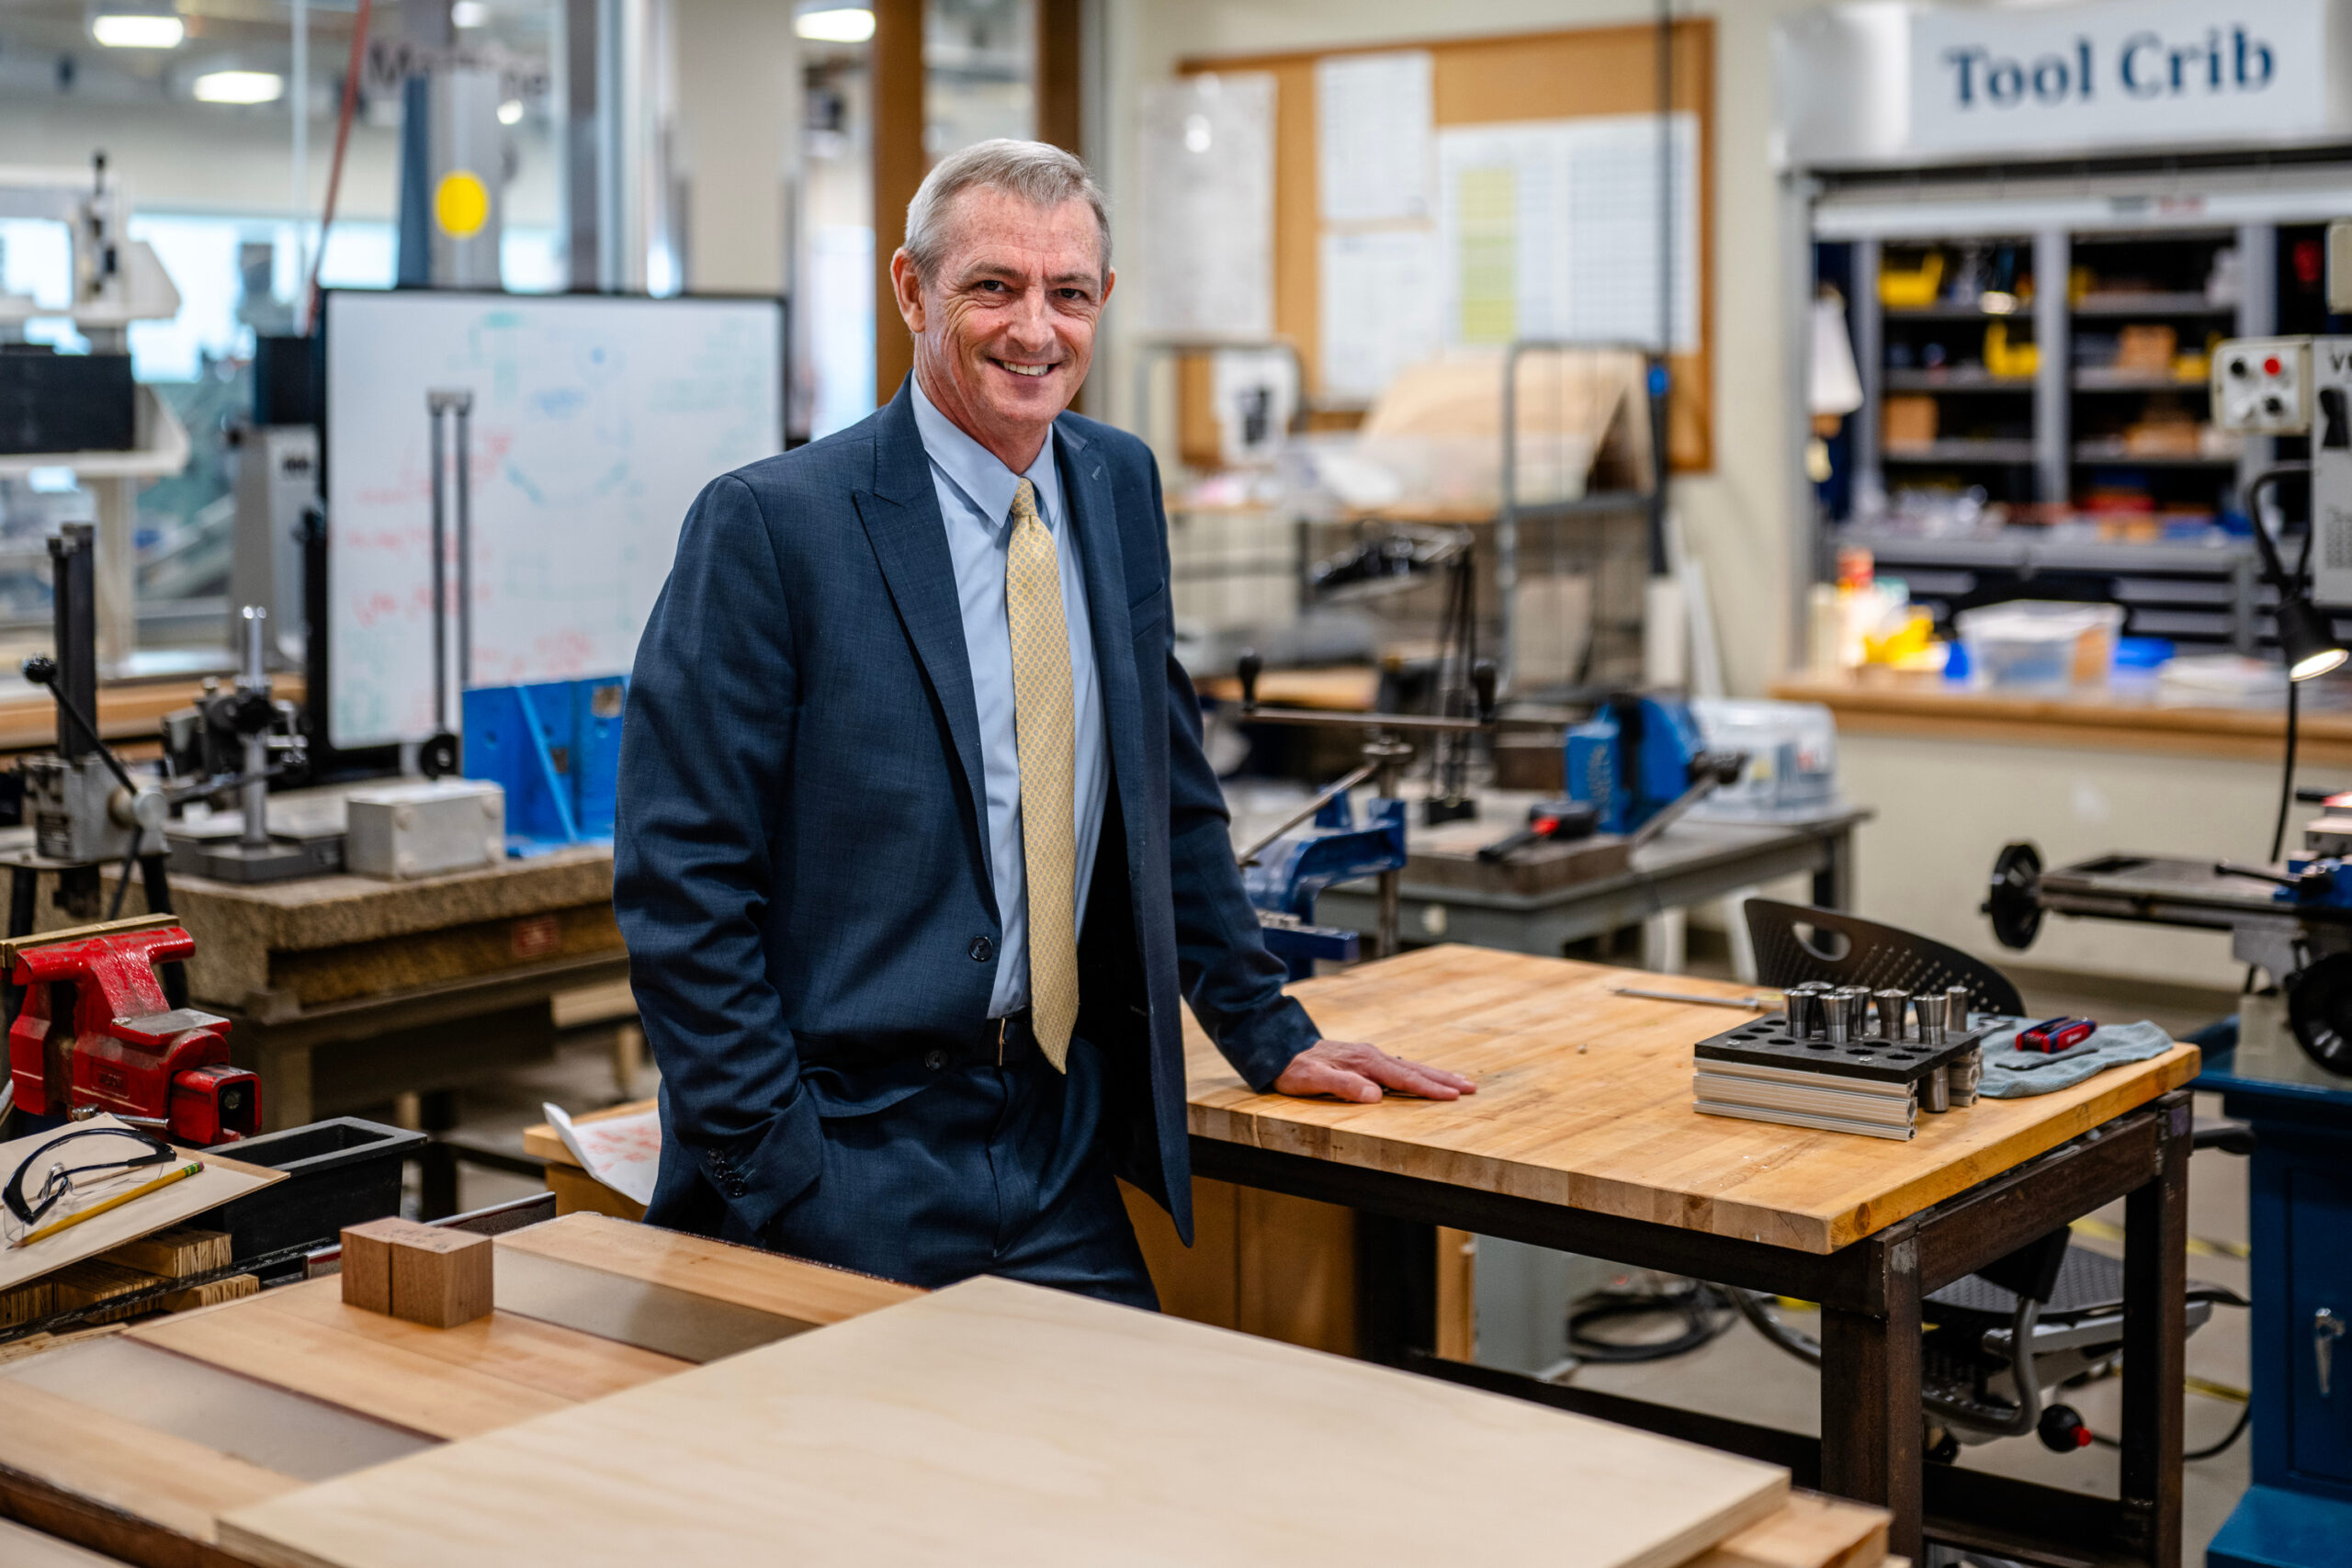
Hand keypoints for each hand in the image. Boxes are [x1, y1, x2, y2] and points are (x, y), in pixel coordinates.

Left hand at [1272, 1039, 1476, 1103]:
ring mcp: (1367, 1056)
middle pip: (1414, 1070)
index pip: (1405, 1079)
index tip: (1454, 1096)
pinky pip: (1397, 1066)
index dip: (1430, 1089)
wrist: (1278, 1047)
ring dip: (1434, 1074)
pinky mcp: (1362, 1058)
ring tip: (1457, 1081)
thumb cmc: (1293, 1067)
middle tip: (1471, 1087)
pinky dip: (1416, 1072)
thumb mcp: (1313, 1079)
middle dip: (1443, 1079)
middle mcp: (1371, 1056)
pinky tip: (1420, 1076)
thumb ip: (1344, 1086)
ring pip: (1408, 1066)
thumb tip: (1376, 1096)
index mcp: (1365, 1063)